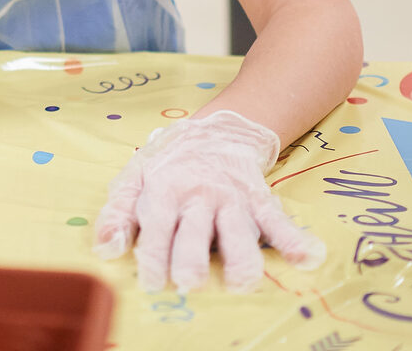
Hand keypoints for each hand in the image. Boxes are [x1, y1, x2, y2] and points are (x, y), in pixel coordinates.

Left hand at [92, 109, 324, 292]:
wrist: (218, 129)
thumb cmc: (170, 163)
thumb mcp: (135, 178)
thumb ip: (118, 214)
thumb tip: (105, 249)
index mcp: (164, 188)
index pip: (157, 223)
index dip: (154, 252)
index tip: (152, 282)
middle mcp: (198, 193)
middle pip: (195, 228)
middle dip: (192, 256)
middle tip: (190, 283)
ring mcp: (231, 196)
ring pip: (237, 228)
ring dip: (240, 256)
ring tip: (241, 282)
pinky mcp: (258, 197)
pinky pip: (277, 218)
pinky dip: (294, 238)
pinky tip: (306, 257)